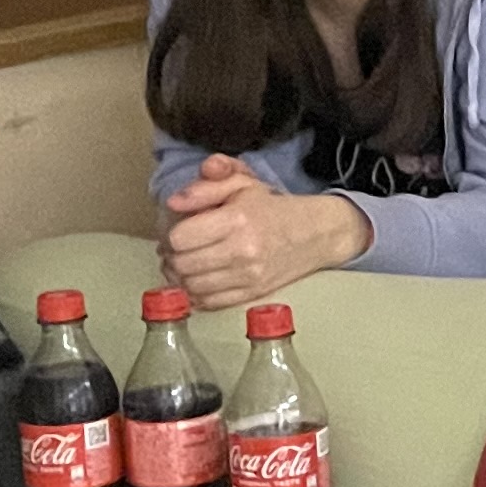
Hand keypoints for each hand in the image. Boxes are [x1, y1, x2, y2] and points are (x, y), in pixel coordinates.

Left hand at [160, 155, 368, 309]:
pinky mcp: (252, 294)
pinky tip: (198, 280)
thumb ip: (205, 187)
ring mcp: (248, 276)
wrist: (316, 234)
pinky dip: (195, 294)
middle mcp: (242, 250)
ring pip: (191, 286)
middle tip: (176, 249)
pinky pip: (208, 303)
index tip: (175, 231)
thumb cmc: (273, 207)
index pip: (179, 238)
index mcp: (237, 219)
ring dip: (180, 277)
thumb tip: (173, 202)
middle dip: (171, 256)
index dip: (169, 234)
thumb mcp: (241, 184)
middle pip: (182, 264)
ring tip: (185, 264)